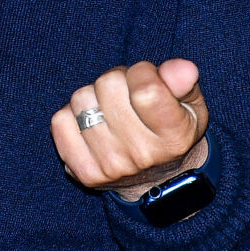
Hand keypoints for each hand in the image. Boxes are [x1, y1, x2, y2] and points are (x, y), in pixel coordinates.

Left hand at [51, 59, 208, 200]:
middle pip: (108, 85)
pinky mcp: (85, 172)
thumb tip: (181, 68)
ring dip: (94, 97)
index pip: (145, 89)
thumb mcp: (190, 104)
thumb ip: (182, 81)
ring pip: (81, 99)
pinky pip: (59, 121)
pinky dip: (72, 116)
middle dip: (117, 81)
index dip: (142, 71)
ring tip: (111, 111)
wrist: (158, 182)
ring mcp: (111, 165)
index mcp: (174, 136)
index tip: (146, 79)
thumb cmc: (172, 130)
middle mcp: (142, 155)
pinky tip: (93, 125)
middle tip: (128, 97)